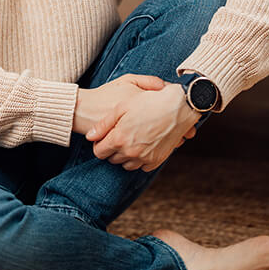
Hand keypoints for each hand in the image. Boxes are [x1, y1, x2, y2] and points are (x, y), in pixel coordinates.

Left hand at [73, 74, 199, 171]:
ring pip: (127, 165)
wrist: (178, 106)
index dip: (99, 144)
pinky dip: (140, 159)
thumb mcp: (122, 107)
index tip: (104, 137)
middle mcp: (131, 152)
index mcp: (119, 139)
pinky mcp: (157, 160)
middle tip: (118, 136)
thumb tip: (90, 137)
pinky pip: (142, 166)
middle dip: (112, 149)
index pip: (99, 152)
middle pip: (112, 159)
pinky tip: (142, 145)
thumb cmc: (148, 102)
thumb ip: (103, 125)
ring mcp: (145, 158)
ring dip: (125, 156)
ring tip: (130, 141)